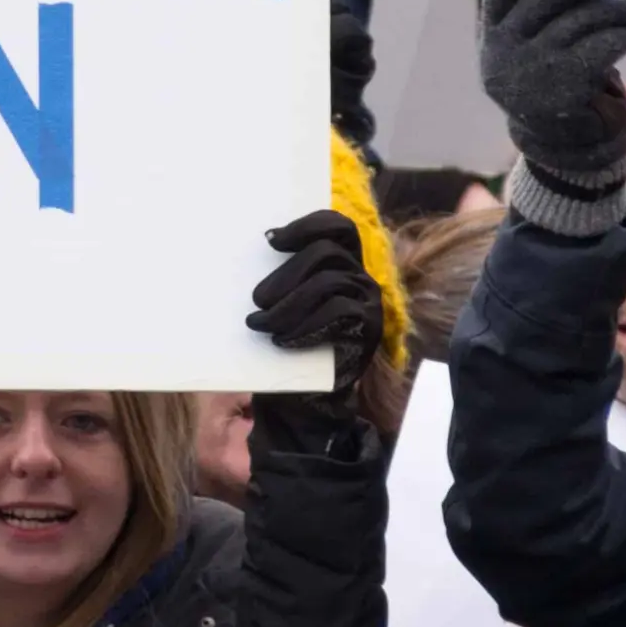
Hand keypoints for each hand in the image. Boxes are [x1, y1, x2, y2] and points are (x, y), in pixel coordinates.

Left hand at [246, 212, 381, 397]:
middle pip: (327, 252)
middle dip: (287, 272)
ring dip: (288, 304)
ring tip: (261, 323)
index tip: (271, 240)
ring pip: (328, 282)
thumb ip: (282, 278)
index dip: (306, 225)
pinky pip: (337, 312)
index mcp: (343, 263)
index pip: (337, 226)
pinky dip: (304, 325)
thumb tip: (256, 249)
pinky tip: (283, 340)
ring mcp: (369, 302)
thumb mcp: (284, 304)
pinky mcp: (369, 328)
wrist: (305, 400)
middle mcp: (362, 276)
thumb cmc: (289, 343)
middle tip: (257, 299)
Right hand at [478, 0, 625, 188]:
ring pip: (580, 22)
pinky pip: (601, 49)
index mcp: (493, 35)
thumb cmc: (555, 70)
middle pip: (544, 0)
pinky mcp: (561, 95)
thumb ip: (553, 3)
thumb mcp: (541, 38)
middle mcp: (501, 55)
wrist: (563, 140)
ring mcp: (529, 77)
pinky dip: (624, 35)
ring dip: (614, 9)